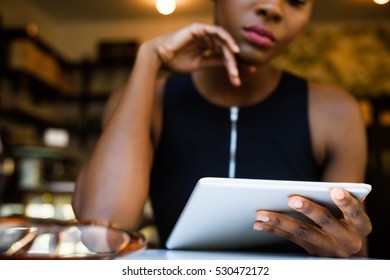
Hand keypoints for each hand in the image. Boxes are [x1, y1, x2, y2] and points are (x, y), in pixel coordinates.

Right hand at [148, 23, 240, 85]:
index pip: (222, 53)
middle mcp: (204, 38)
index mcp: (204, 46)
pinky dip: (226, 39)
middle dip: (235, 61)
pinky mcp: (198, 28)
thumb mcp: (199, 64)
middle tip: (244, 73)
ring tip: (239, 62)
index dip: (234, 63)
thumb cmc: (175, 62)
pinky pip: (216, 32)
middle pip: (225, 48)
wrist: (158, 59)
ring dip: (232, 52)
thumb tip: (230, 65)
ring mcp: (201, 32)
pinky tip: (233, 50)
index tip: (244, 73)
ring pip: (222, 41)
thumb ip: (214, 61)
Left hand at [253, 187, 371, 256]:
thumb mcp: (351, 211)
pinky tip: (260, 223)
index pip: (355, 212)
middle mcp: (347, 239)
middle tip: (292, 199)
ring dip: (280, 221)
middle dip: (308, 210)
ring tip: (262, 212)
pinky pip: (291, 239)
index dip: (345, 202)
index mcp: (360, 225)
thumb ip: (341, 200)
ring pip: (303, 233)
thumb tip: (319, 189)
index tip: (335, 190)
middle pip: (325, 222)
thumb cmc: (346, 217)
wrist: (347, 244)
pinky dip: (274, 230)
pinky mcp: (312, 252)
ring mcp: (329, 248)